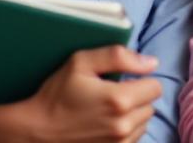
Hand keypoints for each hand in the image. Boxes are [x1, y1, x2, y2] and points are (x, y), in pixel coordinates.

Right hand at [11, 45, 160, 142]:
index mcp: (119, 100)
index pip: (155, 86)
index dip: (141, 79)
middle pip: (150, 105)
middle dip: (137, 97)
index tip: (123, 80)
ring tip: (107, 110)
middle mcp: (124, 125)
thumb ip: (118, 56)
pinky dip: (125, 130)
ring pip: (144, 123)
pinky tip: (105, 124)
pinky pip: (133, 138)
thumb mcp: (81, 63)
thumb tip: (152, 63)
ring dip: (133, 115)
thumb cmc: (57, 95)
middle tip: (112, 94)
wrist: (37, 131)